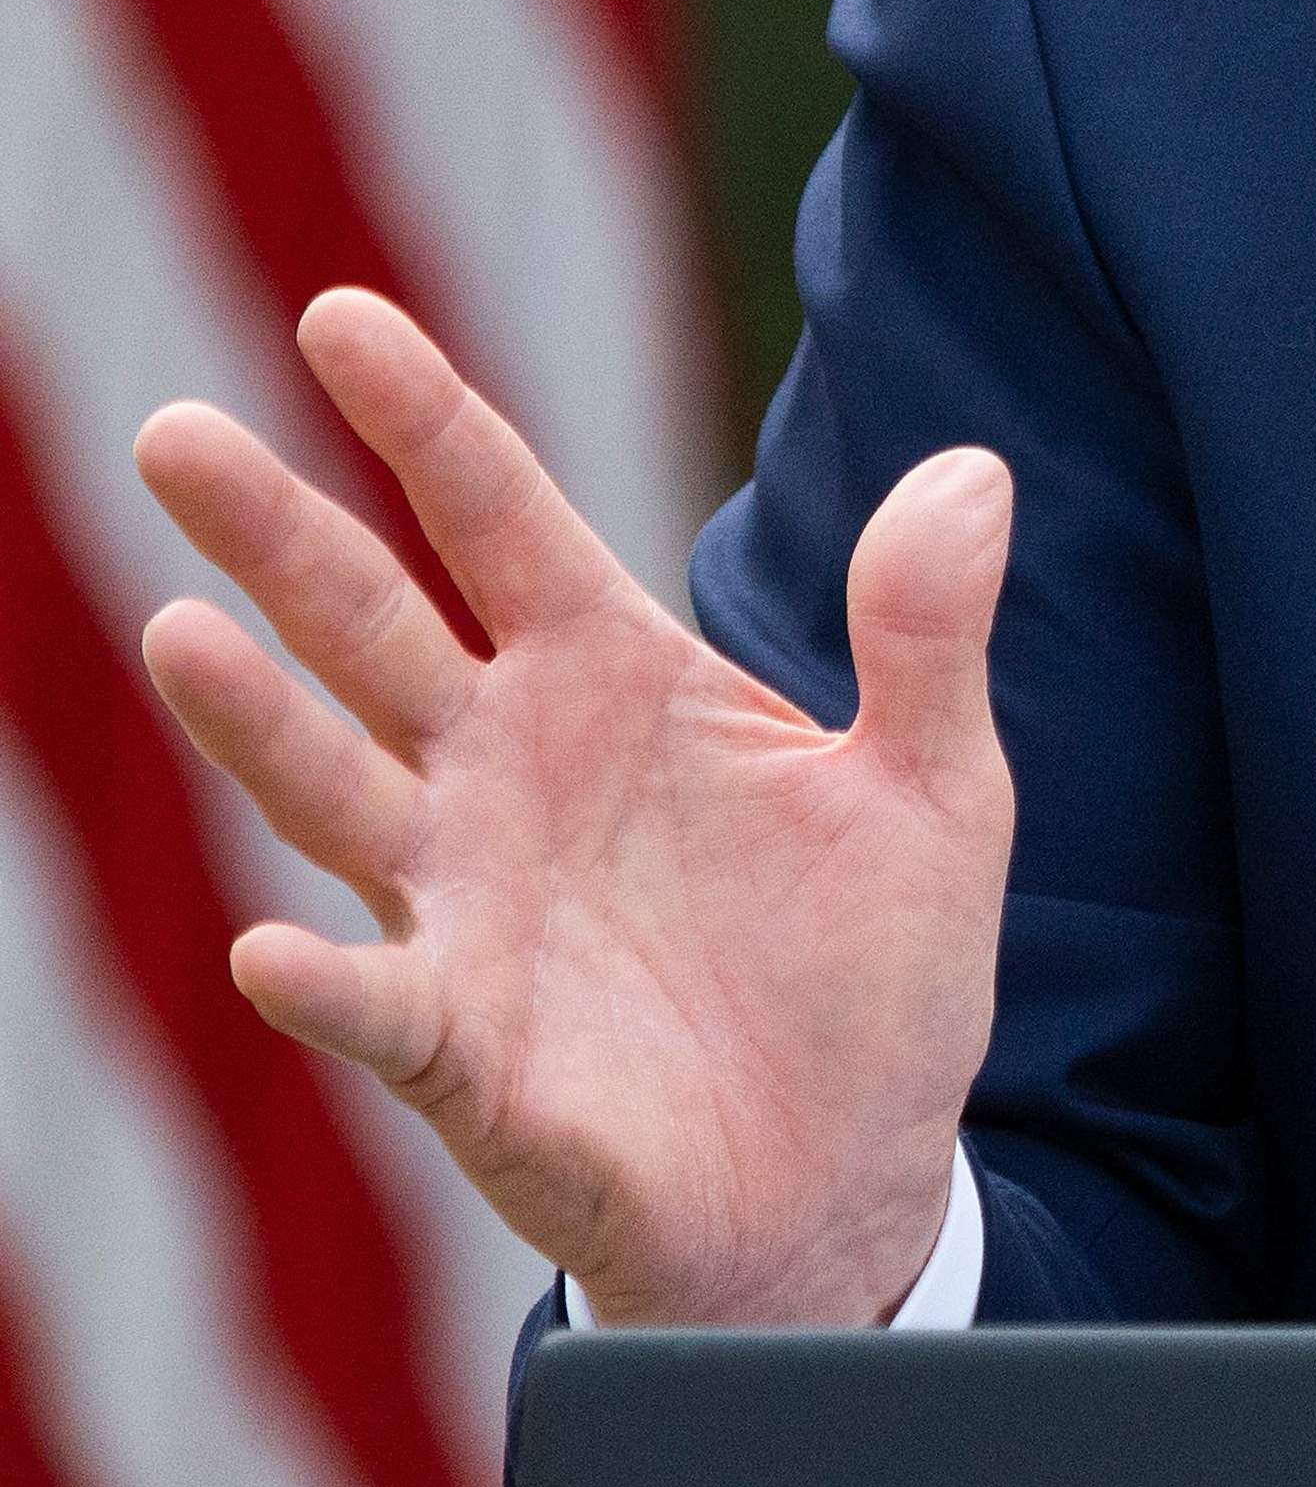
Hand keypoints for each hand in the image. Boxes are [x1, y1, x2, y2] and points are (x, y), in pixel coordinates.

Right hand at [132, 290, 1013, 1327]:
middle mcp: (511, 774)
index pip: (503, 519)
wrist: (854, 1175)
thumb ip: (930, 632)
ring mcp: (472, 907)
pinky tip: (269, 953)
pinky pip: (382, 1006)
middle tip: (170, 428)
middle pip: (372, 627)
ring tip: (179, 630)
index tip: (338, 312)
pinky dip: (325, 983)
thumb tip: (975, 472)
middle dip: (275, 532)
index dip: (425, 419)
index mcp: (618, 680)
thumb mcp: (935, 784)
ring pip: (336, 791)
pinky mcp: (471, 1052)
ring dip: (257, 720)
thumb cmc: (872, 970)